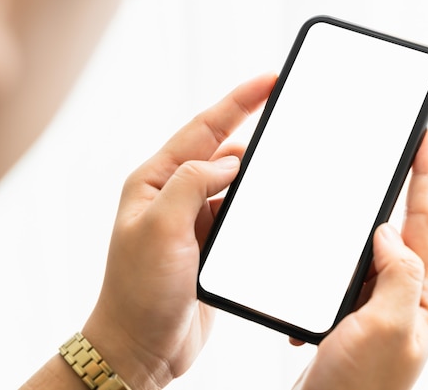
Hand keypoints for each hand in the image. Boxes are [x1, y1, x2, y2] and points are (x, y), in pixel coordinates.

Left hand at [82, 74, 276, 389]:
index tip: (269, 81)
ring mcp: (195, 220)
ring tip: (288, 161)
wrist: (143, 346)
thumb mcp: (159, 229)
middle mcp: (175, 195)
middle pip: (222, 151)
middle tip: (289, 113)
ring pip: (236, 184)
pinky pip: (240, 213)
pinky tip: (274, 205)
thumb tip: (230, 160)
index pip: (203, 129)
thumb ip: (193, 184)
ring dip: (259, 173)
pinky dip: (259, 206)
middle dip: (254, 131)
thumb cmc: (138, 293)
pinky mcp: (212, 244)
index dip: (239, 101)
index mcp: (156, 181)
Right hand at [292, 130, 427, 389]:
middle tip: (403, 153)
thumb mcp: (385, 326)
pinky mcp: (356, 312)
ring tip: (352, 206)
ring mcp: (381, 304)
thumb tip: (388, 234)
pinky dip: (333, 262)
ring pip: (372, 249)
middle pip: (404, 229)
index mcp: (423, 296)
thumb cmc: (358, 388)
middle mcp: (407, 297)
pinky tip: (323, 264)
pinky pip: (348, 272)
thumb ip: (397, 273)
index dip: (427, 175)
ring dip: (358, 229)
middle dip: (401, 191)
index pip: (426, 221)